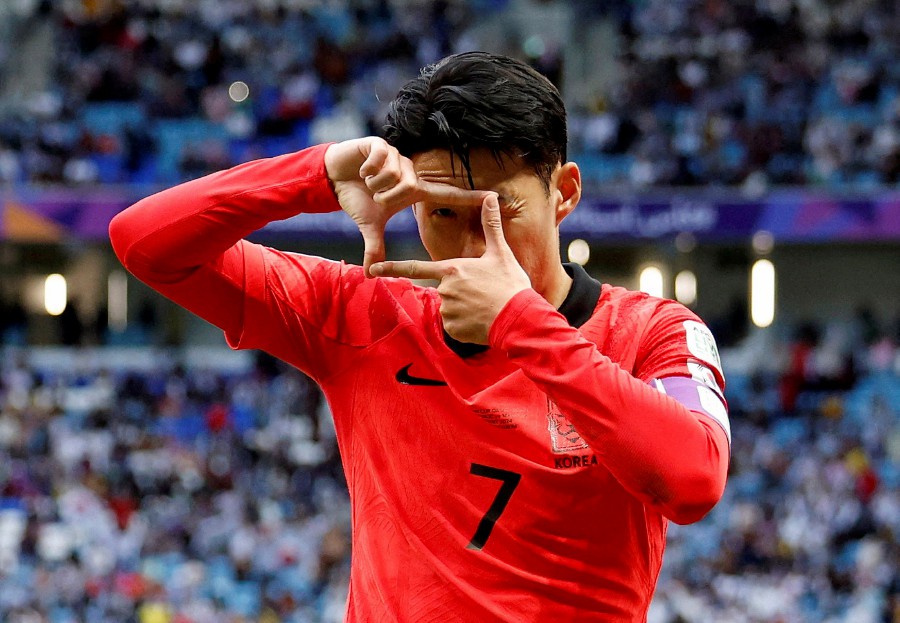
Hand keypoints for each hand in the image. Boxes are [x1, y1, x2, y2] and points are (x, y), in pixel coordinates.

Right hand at [324, 138, 488, 276]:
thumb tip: (370, 274)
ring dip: (376, 183)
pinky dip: (368, 169)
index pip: (447, 194)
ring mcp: (397, 156)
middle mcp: (410, 171)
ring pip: (395, 174)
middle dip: (387, 196)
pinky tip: (362, 169)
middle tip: (376, 195)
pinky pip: (381, 159)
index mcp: (414, 190)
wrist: (333, 178)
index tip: (493, 197)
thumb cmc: (357, 199)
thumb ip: (374, 247)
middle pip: (410, 187)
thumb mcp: (369, 225)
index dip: (468, 197)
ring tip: (367, 180)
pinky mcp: (381, 145)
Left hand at [370, 193, 531, 344]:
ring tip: (486, 307)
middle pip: (444, 289)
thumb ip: (490, 225)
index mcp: (452, 269)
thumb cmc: (510, 284)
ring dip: (464, 308)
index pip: (415, 268)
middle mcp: (444, 289)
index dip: (393, 268)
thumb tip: (491, 197)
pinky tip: (482, 320)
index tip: (373, 269)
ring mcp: (447, 310)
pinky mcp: (453, 329)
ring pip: (450, 307)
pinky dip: (466, 323)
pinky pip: (455, 324)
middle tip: (484, 294)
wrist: (519, 318)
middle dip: (461, 292)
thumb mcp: (501, 253)